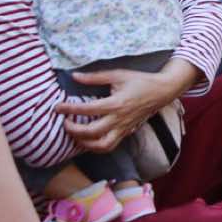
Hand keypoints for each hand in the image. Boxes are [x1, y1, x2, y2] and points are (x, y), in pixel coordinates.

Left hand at [56, 60, 195, 153]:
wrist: (163, 91)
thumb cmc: (140, 81)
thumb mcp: (118, 74)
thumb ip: (95, 77)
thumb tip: (74, 76)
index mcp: (116, 103)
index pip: (88, 109)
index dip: (70, 109)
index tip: (58, 107)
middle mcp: (119, 119)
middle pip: (91, 132)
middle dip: (73, 130)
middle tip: (64, 123)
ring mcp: (124, 128)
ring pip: (101, 145)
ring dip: (85, 143)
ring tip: (75, 135)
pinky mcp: (127, 132)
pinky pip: (110, 146)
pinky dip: (96, 147)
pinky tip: (88, 140)